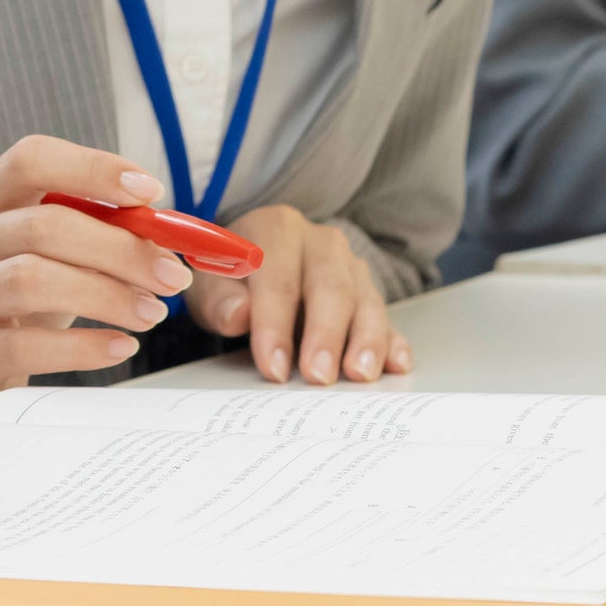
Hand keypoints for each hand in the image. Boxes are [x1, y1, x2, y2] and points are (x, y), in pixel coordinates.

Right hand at [0, 136, 194, 417]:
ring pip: (32, 280)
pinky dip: (85, 346)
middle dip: (121, 249)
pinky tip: (120, 346)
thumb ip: (97, 232)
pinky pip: (27, 345)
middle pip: (43, 226)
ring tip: (151, 312)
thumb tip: (166, 233)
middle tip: (171, 276)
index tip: (150, 191)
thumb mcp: (49, 254)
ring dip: (107, 295)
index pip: (31, 160)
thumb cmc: (17, 299)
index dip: (92, 168)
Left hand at [185, 206, 406, 384]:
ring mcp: (350, 266)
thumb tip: (238, 315)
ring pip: (366, 299)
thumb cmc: (230, 276)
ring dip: (366, 339)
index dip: (275, 325)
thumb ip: (218, 298)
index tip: (273, 367)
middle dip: (325, 334)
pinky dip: (392, 341)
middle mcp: (320, 242)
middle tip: (319, 376)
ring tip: (360, 374)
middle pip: (330, 286)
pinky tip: (397, 362)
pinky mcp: (368, 294)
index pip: (278, 279)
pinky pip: (386, 316)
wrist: (253, 264)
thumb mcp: (208, 283)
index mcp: (276, 229)